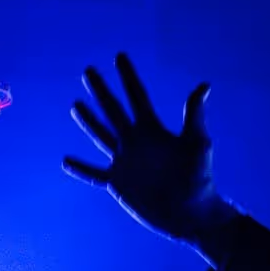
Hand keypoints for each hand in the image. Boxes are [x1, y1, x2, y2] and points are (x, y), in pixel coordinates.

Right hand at [63, 53, 236, 254]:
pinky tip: (66, 161)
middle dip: (101, 90)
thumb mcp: (197, 144)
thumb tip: (203, 85)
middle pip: (113, 110)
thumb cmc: (199, 179)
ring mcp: (125, 162)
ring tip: (75, 105)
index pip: (137, 96)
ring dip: (88, 121)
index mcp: (153, 130)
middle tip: (89, 70)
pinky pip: (94, 174)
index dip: (128, 77)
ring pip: (101, 135)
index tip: (120, 56)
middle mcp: (136, 142)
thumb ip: (194, 115)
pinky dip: (81, 168)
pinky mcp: (119, 183)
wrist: (191, 213)